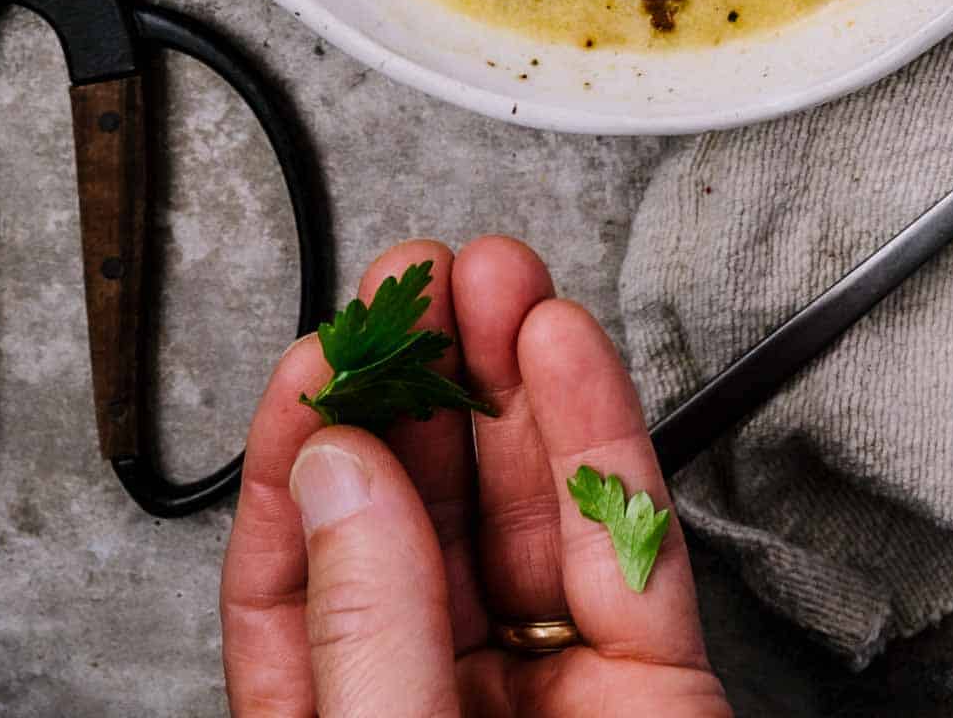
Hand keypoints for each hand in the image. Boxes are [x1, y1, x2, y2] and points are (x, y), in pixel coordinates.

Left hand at [220, 234, 730, 715]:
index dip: (304, 448)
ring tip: (498, 276)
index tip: (323, 354)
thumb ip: (367, 629)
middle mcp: (446, 696)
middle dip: (423, 379)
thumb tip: (336, 476)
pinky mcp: (657, 678)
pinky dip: (600, 431)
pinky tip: (564, 349)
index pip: (295, 573)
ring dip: (514, 373)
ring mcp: (555, 685)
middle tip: (422, 280)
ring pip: (529, 502)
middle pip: (422, 512)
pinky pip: (630, 538)